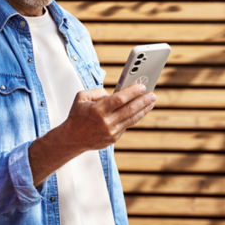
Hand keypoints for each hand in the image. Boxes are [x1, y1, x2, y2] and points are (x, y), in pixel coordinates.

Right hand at [28, 83, 154, 185]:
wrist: (72, 138)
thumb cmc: (77, 115)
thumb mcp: (81, 98)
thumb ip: (98, 92)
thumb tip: (114, 94)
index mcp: (97, 110)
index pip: (119, 99)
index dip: (132, 92)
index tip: (142, 86)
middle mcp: (105, 122)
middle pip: (129, 109)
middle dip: (143, 100)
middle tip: (152, 94)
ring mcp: (111, 132)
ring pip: (132, 119)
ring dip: (143, 109)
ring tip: (151, 102)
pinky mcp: (113, 138)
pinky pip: (126, 125)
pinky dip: (134, 117)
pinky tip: (140, 110)